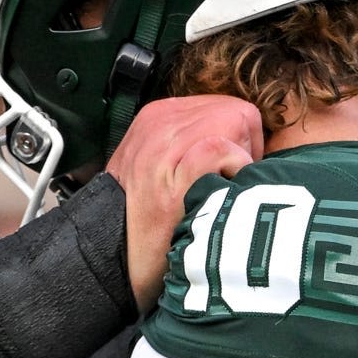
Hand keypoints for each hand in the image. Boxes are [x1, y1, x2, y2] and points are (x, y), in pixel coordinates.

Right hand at [101, 94, 262, 306]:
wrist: (111, 252)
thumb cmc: (141, 219)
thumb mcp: (153, 166)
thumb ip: (184, 143)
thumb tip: (231, 141)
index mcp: (156, 118)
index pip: (221, 105)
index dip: (237, 138)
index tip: (227, 168)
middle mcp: (161, 123)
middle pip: (236, 111)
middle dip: (245, 145)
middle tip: (230, 180)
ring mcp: (166, 145)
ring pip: (236, 122)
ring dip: (243, 158)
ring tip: (224, 186)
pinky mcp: (176, 171)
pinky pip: (224, 149)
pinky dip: (235, 168)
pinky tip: (223, 190)